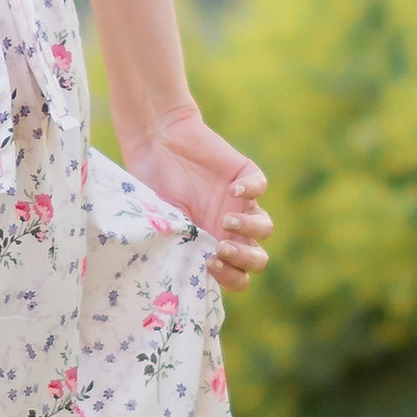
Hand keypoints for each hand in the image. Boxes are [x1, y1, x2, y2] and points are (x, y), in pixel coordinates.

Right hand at [119, 106, 270, 292]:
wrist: (155, 139)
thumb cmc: (151, 182)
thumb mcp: (157, 219)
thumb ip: (173, 242)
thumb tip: (183, 268)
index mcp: (209, 244)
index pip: (235, 276)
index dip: (229, 277)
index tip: (209, 263)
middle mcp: (228, 228)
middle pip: (257, 259)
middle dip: (245, 258)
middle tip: (223, 245)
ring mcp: (240, 203)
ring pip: (265, 227)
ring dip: (249, 229)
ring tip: (226, 219)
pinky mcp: (245, 175)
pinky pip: (261, 187)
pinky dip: (252, 191)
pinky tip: (232, 189)